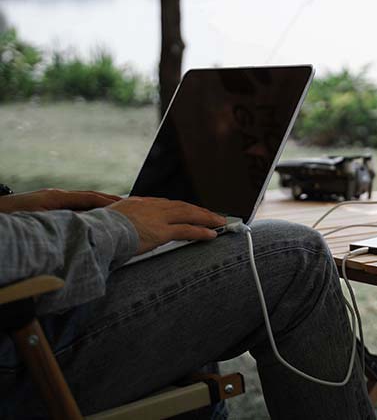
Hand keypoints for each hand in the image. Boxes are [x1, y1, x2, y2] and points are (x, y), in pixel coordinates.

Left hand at [0, 188, 120, 213]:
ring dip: (99, 205)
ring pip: (81, 201)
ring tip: (117, 210)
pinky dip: (87, 209)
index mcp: (57, 197)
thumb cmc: (11, 218)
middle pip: (89, 197)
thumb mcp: (42, 221)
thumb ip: (67, 220)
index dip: (110, 202)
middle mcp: (56, 195)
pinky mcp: (46, 206)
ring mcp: (51, 199)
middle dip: (109, 201)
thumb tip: (89, 222)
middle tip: (130, 205)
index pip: (90, 198)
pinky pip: (73, 206)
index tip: (127, 206)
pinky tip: (92, 217)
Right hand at [108, 197, 225, 254]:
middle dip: (199, 210)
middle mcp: (152, 207)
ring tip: (219, 222)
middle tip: (213, 215)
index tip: (191, 210)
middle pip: (182, 206)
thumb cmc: (98, 230)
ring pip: (189, 215)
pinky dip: (201, 231)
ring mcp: (158, 218)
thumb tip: (124, 229)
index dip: (181, 208)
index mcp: (139, 203)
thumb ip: (123, 221)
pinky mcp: (161, 231)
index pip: (166, 204)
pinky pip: (187, 230)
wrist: (95, 232)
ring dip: (207, 218)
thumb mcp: (111, 219)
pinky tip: (212, 234)